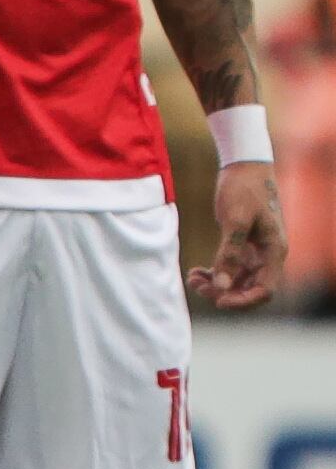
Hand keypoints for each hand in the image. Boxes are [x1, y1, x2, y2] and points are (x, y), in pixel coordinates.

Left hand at [194, 158, 283, 308]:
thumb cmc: (244, 190)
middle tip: (197, 286)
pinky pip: (231, 268)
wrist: (244, 167)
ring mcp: (256, 251)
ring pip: (238, 279)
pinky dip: (215, 272)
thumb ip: (229, 254)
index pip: (265, 290)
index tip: (218, 301)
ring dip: (216, 283)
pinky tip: (196, 271)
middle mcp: (269, 255)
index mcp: (274, 251)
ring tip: (192, 278)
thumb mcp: (235, 221)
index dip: (243, 300)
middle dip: (225, 292)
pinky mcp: (244, 245)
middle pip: (250, 288)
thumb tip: (222, 285)